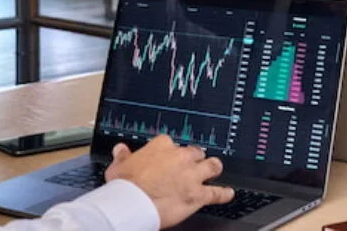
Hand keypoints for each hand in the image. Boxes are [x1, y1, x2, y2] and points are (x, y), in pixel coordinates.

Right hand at [104, 135, 233, 227]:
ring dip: (213, 168)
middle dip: (194, 158)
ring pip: (211, 166)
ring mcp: (191, 175)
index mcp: (161, 146)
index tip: (167, 158)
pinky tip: (228, 193)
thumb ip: (122, 156)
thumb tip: (120, 150)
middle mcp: (180, 157)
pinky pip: (216, 193)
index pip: (170, 143)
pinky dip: (223, 194)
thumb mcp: (118, 166)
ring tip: (215, 168)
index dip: (170, 152)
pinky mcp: (198, 194)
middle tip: (192, 164)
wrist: (133, 203)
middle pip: (195, 152)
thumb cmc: (125, 185)